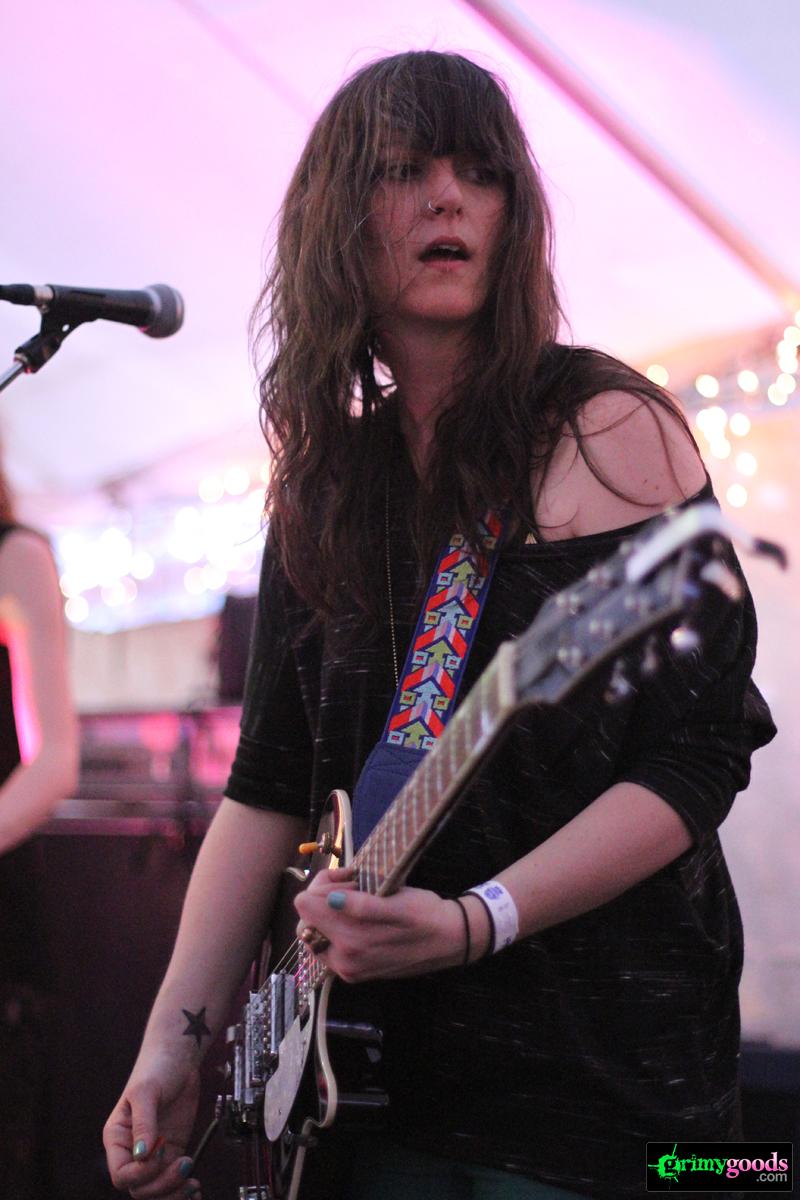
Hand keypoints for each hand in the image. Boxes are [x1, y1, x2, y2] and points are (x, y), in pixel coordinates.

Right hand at [103, 1055, 200, 1197]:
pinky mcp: (172, 1153)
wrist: (179, 1058)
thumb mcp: (146, 1091)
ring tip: (192, 1184)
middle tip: (185, 1165)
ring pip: (156, 1190)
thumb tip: (142, 1155)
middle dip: (163, 1184)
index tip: (163, 1150)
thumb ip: (144, 1123)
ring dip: (174, 1194)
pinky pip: (173, 1181)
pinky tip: (194, 1190)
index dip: (142, 1172)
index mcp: (117, 1138)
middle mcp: (132, 1151)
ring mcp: (154, 1154)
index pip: (121, 1174)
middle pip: (140, 1188)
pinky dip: (182, 1190)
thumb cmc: (156, 1068)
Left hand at [294, 867, 467, 982]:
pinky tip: (358, 917)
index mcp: (352, 941)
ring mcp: (346, 969)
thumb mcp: (397, 902)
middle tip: (353, 883)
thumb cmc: (425, 915)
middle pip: (306, 918)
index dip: (323, 883)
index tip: (348, 876)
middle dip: (323, 896)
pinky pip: (328, 944)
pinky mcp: (352, 972)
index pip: (305, 904)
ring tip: (358, 899)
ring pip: (315, 931)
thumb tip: (330, 900)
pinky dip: (336, 926)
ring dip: (329, 912)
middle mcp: (342, 960)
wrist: (450, 941)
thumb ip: (361, 905)